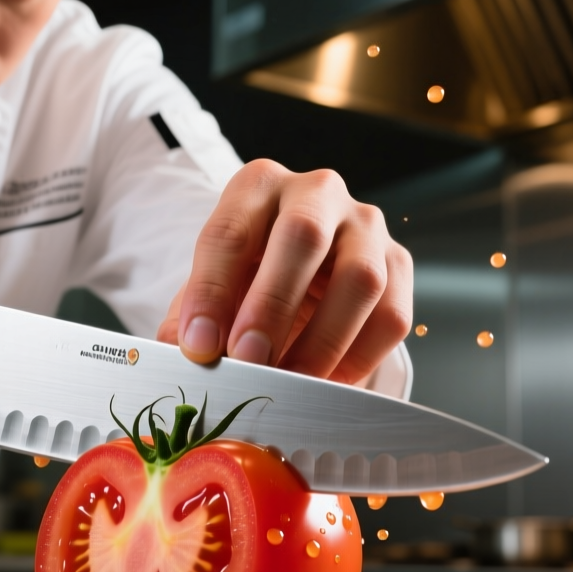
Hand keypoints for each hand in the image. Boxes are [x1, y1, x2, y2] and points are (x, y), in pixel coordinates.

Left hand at [156, 160, 412, 384]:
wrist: (303, 267)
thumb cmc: (249, 274)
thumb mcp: (213, 286)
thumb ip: (190, 318)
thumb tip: (173, 355)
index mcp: (258, 186)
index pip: (230, 231)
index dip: (211, 292)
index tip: (197, 347)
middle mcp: (317, 193)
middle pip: (302, 237)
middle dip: (272, 306)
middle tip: (248, 361)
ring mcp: (366, 226)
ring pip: (360, 279)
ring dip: (322, 342)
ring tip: (289, 386)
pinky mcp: (399, 265)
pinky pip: (391, 316)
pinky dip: (358, 359)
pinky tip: (326, 385)